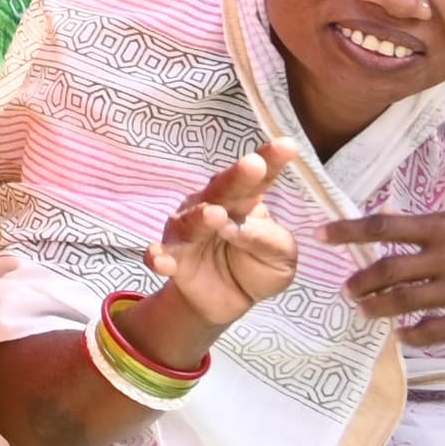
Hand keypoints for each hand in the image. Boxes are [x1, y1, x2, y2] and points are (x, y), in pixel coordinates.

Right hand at [146, 146, 302, 332]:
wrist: (226, 300)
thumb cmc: (256, 266)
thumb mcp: (281, 258)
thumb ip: (268, 240)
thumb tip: (238, 228)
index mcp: (244, 203)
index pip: (258, 181)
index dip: (271, 162)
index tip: (287, 145)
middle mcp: (211, 208)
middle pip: (222, 190)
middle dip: (236, 177)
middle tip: (253, 165)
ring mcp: (189, 232)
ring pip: (191, 221)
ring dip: (201, 217)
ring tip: (215, 215)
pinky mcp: (172, 259)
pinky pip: (161, 256)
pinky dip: (158, 256)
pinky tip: (159, 260)